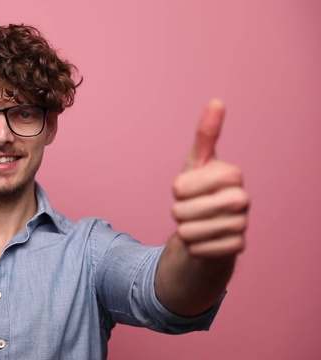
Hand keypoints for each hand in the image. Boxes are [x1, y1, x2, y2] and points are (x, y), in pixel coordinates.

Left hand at [171, 100, 249, 257]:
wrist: (209, 228)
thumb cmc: (199, 192)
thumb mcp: (196, 163)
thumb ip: (205, 135)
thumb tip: (217, 101)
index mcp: (232, 174)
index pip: (181, 186)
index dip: (177, 190)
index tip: (185, 189)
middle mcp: (243, 199)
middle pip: (182, 211)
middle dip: (178, 212)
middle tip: (190, 209)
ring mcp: (242, 225)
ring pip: (188, 232)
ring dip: (184, 230)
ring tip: (197, 224)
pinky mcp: (236, 249)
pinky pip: (197, 250)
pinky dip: (193, 247)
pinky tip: (204, 241)